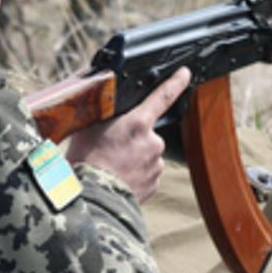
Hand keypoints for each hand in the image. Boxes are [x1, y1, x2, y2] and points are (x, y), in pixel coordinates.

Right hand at [66, 67, 190, 202]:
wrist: (92, 199)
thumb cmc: (86, 162)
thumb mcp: (87, 127)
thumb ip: (101, 113)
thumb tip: (99, 102)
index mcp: (138, 123)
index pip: (163, 96)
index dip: (176, 82)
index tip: (185, 73)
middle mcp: (153, 142)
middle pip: (145, 132)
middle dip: (131, 138)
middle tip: (109, 148)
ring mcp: (155, 164)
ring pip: (146, 154)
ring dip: (132, 157)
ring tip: (110, 165)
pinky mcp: (154, 184)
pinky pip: (146, 173)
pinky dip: (134, 174)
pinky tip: (118, 177)